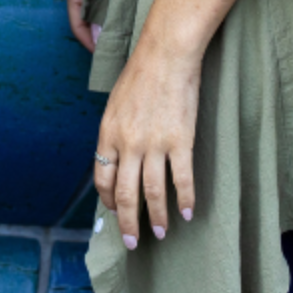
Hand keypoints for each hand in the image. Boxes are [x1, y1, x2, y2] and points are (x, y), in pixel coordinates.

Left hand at [94, 38, 200, 245]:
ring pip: (153, 192)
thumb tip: (119, 153)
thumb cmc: (143, 70)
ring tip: (161, 231)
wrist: (168, 51)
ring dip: (157, 217)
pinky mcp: (181, 140)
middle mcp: (128, 144)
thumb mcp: (116, 101)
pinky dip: (186, 199)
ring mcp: (155, 143)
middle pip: (125, 194)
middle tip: (134, 240)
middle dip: (128, 223)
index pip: (103, 178)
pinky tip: (189, 211)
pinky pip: (182, 179)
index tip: (116, 210)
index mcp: (109, 133)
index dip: (108, 200)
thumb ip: (115, 130)